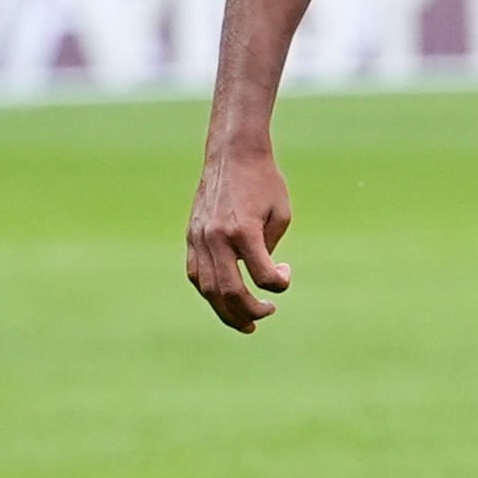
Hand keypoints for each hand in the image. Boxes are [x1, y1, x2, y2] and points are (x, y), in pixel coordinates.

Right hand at [185, 146, 294, 332]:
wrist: (232, 154)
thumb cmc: (265, 182)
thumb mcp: (280, 214)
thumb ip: (269, 248)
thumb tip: (261, 276)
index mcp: (243, 231)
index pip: (263, 275)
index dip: (280, 284)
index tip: (286, 272)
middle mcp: (217, 238)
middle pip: (229, 291)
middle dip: (248, 312)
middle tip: (264, 317)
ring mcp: (199, 238)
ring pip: (207, 288)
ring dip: (225, 310)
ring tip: (243, 322)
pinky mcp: (191, 236)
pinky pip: (196, 273)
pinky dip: (209, 291)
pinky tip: (223, 299)